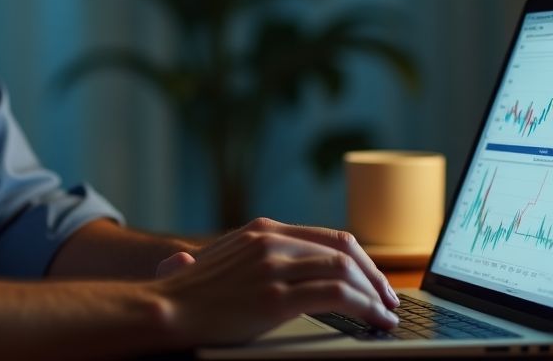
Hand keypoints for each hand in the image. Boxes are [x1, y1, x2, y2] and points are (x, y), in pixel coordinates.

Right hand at [151, 218, 399, 346]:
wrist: (164, 311)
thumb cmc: (183, 295)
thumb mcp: (210, 263)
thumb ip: (225, 257)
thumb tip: (193, 256)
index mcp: (262, 230)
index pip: (328, 238)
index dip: (360, 260)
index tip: (374, 281)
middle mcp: (271, 241)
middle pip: (344, 250)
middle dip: (374, 276)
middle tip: (388, 300)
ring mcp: (274, 267)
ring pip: (345, 272)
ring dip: (375, 295)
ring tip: (386, 315)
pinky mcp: (277, 297)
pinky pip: (338, 296)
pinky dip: (366, 308)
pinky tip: (375, 321)